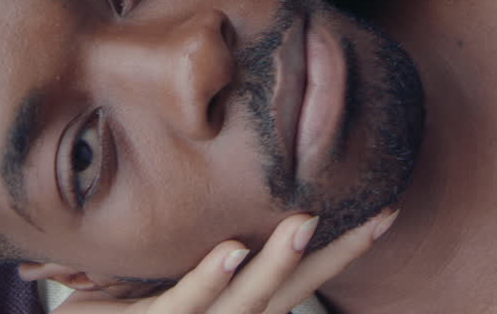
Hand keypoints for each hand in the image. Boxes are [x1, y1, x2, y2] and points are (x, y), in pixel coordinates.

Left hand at [50, 210, 398, 313]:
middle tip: (378, 215)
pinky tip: (231, 251)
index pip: (298, 278)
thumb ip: (197, 248)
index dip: (343, 250)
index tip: (386, 213)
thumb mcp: (159, 274)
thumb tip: (232, 194)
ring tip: (305, 223)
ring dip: (278, 263)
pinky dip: (209, 279)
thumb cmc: (111, 308)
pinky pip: (183, 302)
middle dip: (334, 257)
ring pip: (246, 301)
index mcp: (231, 306)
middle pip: (288, 291)